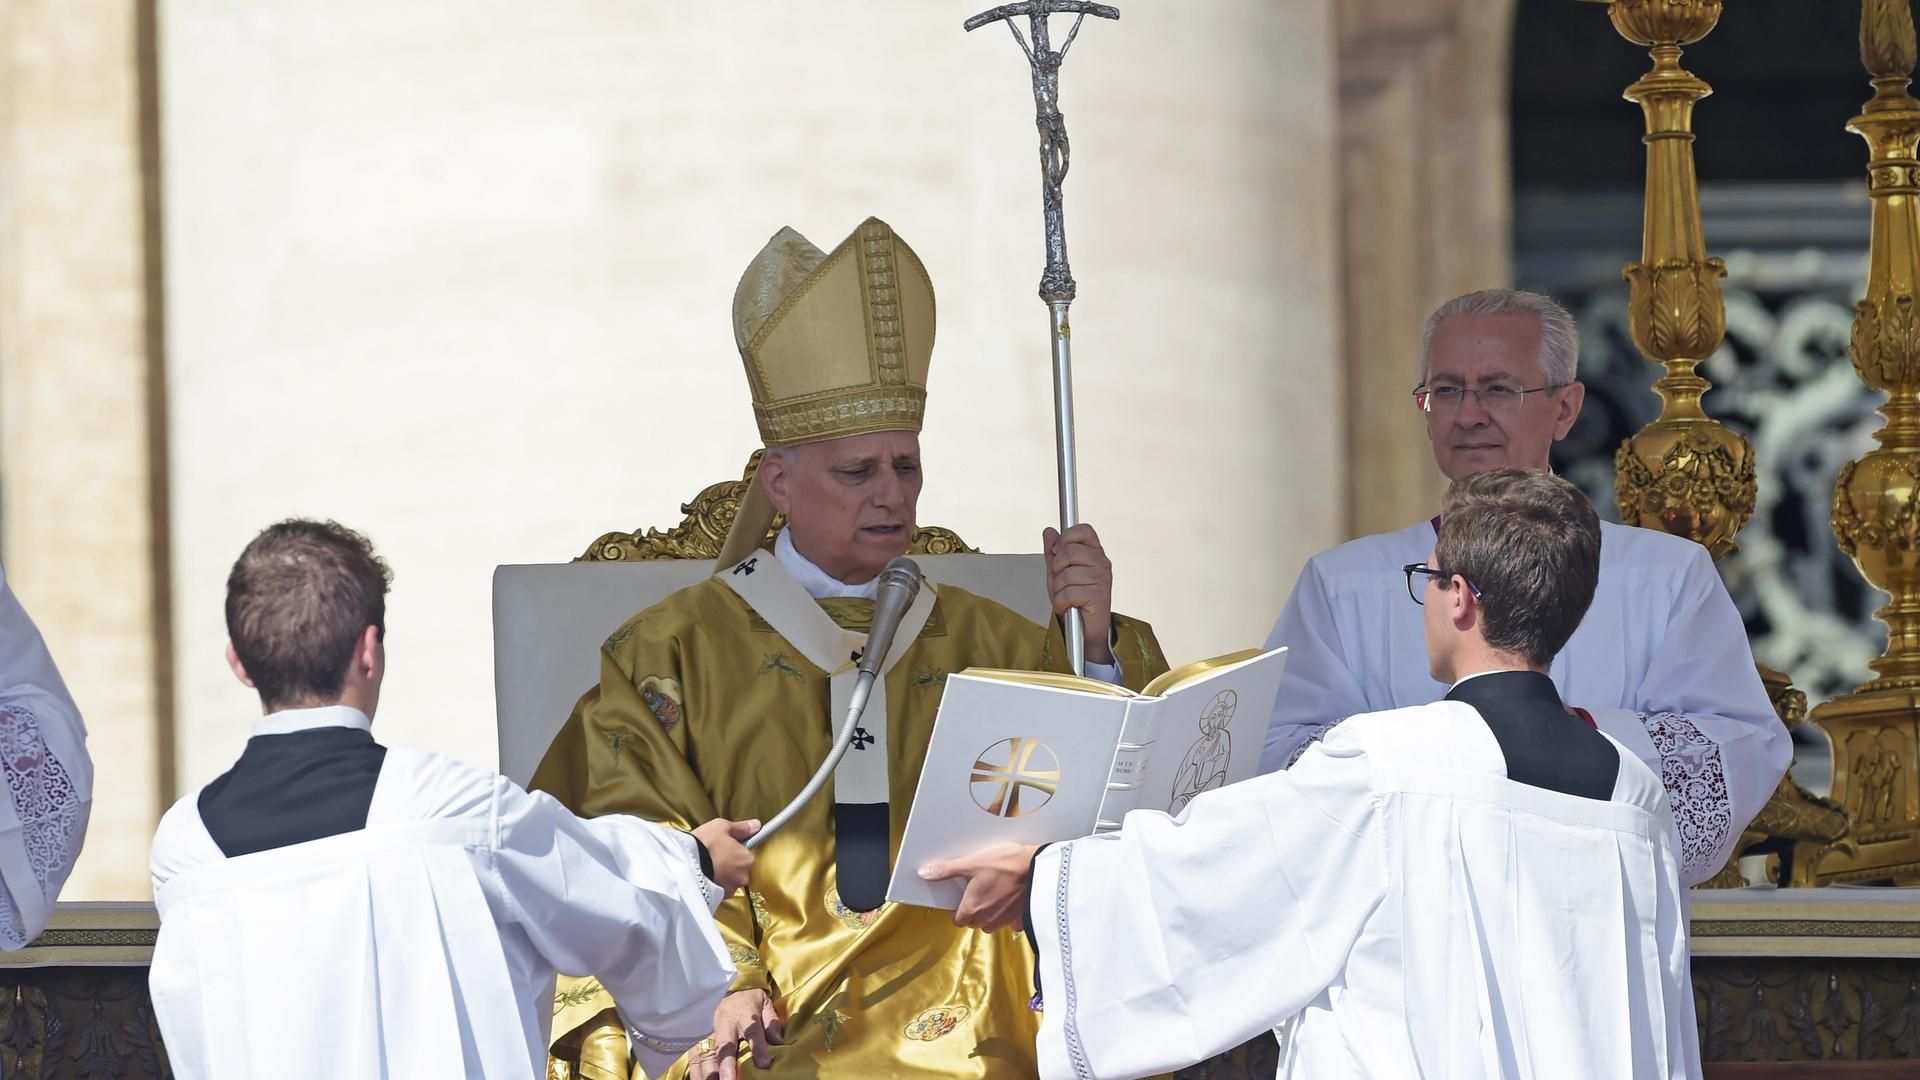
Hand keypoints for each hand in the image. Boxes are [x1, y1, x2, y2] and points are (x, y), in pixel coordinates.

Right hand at [690, 989, 783, 1079]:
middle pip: (723, 1047)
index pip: (752, 1030)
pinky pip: (695, 1059)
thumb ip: (771, 1023)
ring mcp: (708, 1032)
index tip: (764, 1064)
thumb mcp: (765, 1004)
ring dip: (709, 1074)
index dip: (758, 1047)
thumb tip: (779, 1042)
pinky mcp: (697, 1040)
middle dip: (725, 1066)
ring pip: (705, 1055)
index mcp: (743, 1013)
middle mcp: (724, 1024)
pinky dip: (697, 1073)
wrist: (726, 990)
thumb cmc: (749, 1001)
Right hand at [691, 818, 759, 895]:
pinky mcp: (719, 897)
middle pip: (740, 868)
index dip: (736, 849)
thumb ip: (741, 828)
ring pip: (730, 880)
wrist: (684, 866)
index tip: (727, 846)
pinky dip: (715, 883)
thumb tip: (754, 825)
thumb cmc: (703, 846)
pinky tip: (705, 874)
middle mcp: (742, 876)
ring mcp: (730, 889)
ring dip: (723, 874)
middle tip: (715, 854)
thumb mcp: (722, 827)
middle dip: (730, 863)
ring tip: (708, 864)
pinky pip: (720, 889)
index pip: (748, 853)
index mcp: (746, 859)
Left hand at [919, 842, 1041, 930]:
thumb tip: (924, 873)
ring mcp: (1005, 921)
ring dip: (991, 913)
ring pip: (991, 923)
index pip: (957, 919)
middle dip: (974, 910)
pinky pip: (1010, 922)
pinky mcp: (1021, 919)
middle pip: (974, 922)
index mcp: (972, 908)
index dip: (958, 909)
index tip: (963, 896)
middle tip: (980, 890)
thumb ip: (946, 870)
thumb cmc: (1005, 865)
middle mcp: (987, 920)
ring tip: (996, 892)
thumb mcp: (972, 863)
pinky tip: (1012, 898)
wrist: (1039, 869)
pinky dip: (1009, 914)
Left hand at [1042, 523, 1113, 664]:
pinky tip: (1068, 606)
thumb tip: (1049, 532)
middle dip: (1057, 569)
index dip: (1066, 538)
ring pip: (1066, 574)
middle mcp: (1101, 563)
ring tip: (1066, 597)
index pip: (1082, 530)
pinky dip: (1061, 602)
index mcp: (1094, 553)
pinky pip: (1068, 592)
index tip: (1058, 552)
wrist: (1084, 630)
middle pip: (1069, 550)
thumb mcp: (1058, 573)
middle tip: (1061, 582)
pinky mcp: (1098, 595)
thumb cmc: (1074, 601)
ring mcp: (1102, 578)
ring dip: (1059, 590)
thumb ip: (1053, 552)